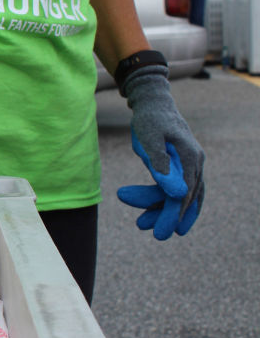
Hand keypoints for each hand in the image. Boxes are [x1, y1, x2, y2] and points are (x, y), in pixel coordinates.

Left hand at [116, 65, 204, 239]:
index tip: (162, 232)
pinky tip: (148, 211)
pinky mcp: (180, 166)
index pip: (185, 194)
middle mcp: (196, 163)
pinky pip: (176, 188)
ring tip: (141, 224)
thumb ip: (161, 165)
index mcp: (191, 158)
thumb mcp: (150, 139)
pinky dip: (162, 200)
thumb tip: (176, 193)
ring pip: (181, 195)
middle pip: (186, 198)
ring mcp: (190, 165)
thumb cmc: (150, 119)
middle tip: (153, 234)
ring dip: (162, 209)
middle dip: (168, 217)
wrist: (152, 103)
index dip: (173, 214)